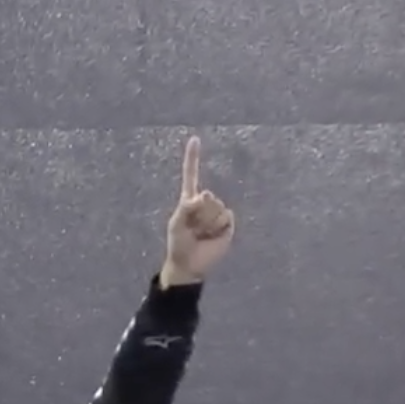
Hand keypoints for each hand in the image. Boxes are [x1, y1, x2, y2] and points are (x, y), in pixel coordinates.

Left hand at [161, 134, 234, 285]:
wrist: (191, 264)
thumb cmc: (179, 243)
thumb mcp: (176, 224)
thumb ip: (187, 207)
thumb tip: (204, 194)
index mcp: (189, 199)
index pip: (191, 174)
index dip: (193, 157)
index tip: (194, 139)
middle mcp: (204, 202)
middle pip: (208, 197)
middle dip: (200, 214)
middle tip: (193, 228)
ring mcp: (217, 212)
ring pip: (217, 208)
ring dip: (208, 223)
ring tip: (202, 233)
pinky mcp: (227, 223)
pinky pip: (226, 218)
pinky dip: (218, 228)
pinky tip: (212, 236)